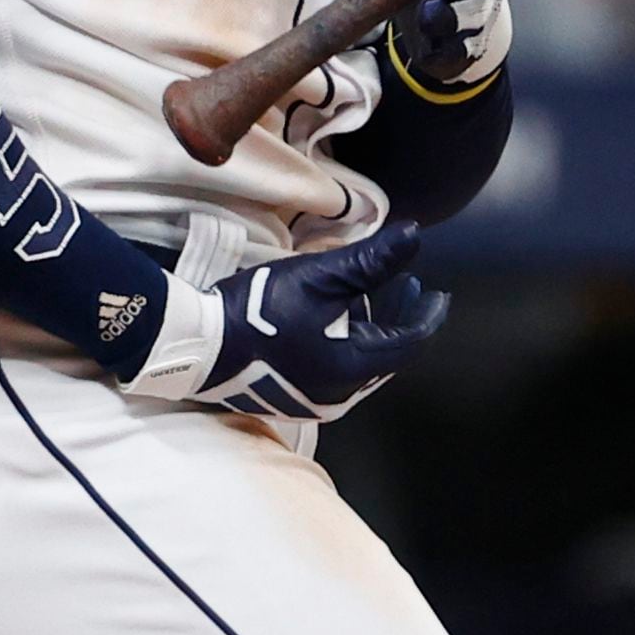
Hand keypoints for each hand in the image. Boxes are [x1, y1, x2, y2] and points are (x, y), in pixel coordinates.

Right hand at [120, 224, 448, 420]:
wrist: (196, 346)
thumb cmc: (259, 311)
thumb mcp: (319, 276)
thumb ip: (372, 259)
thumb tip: (417, 234)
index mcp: (353, 369)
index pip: (408, 342)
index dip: (427, 315)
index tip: (438, 294)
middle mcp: (340, 394)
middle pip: (385, 354)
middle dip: (399, 318)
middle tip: (409, 285)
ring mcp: (314, 400)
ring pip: (360, 361)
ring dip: (372, 327)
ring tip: (374, 293)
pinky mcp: (291, 397)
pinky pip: (336, 368)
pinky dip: (347, 341)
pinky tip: (336, 317)